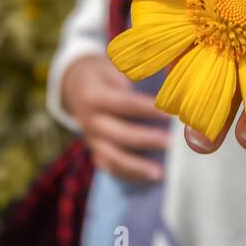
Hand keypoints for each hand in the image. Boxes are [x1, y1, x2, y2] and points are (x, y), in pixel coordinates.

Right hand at [62, 55, 171, 180]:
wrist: (75, 87)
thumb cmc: (104, 74)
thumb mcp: (113, 66)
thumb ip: (134, 74)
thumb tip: (167, 78)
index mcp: (93, 95)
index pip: (123, 104)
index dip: (146, 109)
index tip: (168, 114)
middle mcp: (88, 120)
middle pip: (118, 134)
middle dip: (145, 139)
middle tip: (170, 142)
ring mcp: (90, 139)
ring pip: (111, 157)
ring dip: (136, 166)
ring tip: (160, 173)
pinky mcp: (94, 151)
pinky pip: (109, 167)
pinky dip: (128, 175)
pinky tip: (148, 178)